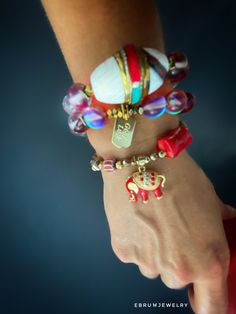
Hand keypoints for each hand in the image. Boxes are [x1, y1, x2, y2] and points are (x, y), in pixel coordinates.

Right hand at [89, 118, 235, 313]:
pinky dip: (135, 242)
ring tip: (152, 221)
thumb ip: (220, 221)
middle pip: (176, 280)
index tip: (201, 295)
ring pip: (152, 267)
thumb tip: (226, 220)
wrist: (142, 161)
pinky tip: (137, 218)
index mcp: (208, 261)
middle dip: (176, 262)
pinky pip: (133, 254)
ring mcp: (147, 263)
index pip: (212, 307)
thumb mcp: (211, 200)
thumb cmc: (181, 177)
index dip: (207, 303)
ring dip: (153, 251)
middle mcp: (178, 270)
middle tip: (172, 233)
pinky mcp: (123, 252)